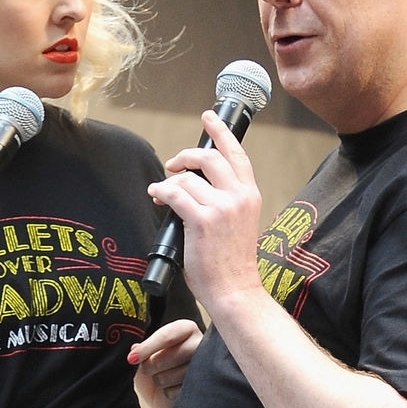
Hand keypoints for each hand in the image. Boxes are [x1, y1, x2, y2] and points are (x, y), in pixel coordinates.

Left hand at [128, 316, 202, 407]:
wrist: (166, 403)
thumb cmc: (155, 374)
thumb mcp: (144, 360)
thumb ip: (140, 352)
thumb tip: (135, 349)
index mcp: (184, 329)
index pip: (166, 336)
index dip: (147, 348)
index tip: (131, 359)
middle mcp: (199, 343)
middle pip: (171, 355)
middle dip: (152, 366)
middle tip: (148, 370)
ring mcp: (205, 365)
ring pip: (174, 375)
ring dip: (161, 381)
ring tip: (165, 379)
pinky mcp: (205, 385)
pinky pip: (180, 391)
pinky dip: (169, 393)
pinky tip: (174, 389)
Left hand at [146, 110, 263, 317]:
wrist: (235, 290)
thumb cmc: (232, 263)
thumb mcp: (239, 223)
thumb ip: (225, 200)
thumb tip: (195, 184)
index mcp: (251, 196)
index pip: (236, 154)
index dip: (220, 132)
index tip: (208, 117)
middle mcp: (239, 197)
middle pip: (209, 157)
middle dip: (186, 155)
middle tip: (174, 164)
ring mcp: (222, 208)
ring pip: (187, 178)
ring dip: (170, 182)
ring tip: (162, 192)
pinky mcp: (203, 220)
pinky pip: (175, 194)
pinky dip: (161, 191)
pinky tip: (156, 195)